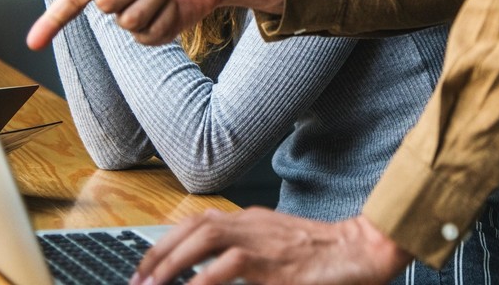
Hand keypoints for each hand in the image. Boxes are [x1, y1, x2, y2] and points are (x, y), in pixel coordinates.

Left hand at [130, 208, 411, 284]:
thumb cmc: (321, 254)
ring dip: (174, 261)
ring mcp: (262, 239)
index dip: (168, 241)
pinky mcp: (274, 262)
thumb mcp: (277, 249)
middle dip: (161, 251)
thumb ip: (247, 255)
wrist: (359, 250)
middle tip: (139, 279)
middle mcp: (251, 223)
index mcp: (250, 220)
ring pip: (206, 237)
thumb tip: (213, 273)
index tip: (148, 265)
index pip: (198, 221)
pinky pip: (232, 265)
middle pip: (194, 226)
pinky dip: (206, 279)